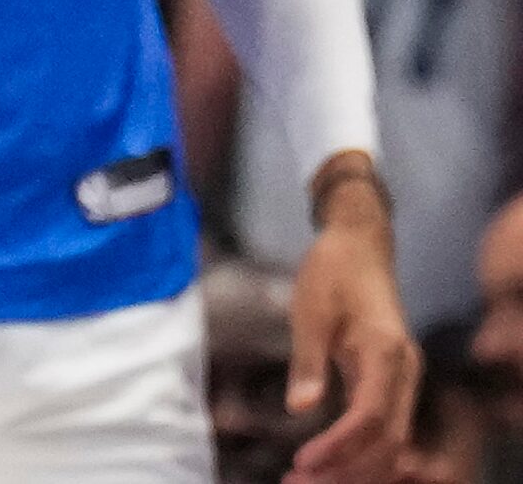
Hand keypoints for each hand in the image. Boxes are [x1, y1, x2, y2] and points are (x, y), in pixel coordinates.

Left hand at [285, 163, 419, 483]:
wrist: (360, 244)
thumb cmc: (332, 271)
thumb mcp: (310, 311)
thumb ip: (307, 361)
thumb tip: (300, 408)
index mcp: (387, 354)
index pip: (370, 417)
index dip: (339, 447)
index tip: (303, 464)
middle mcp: (405, 372)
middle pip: (387, 441)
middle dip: (346, 470)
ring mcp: (403, 379)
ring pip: (390, 441)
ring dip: (353, 467)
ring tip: (307, 480)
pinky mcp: (392, 381)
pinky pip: (383, 427)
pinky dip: (359, 451)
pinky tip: (327, 465)